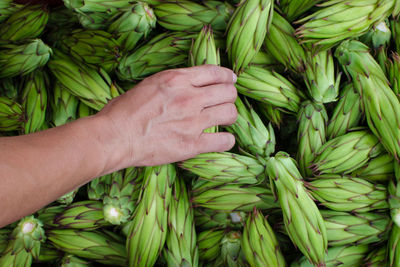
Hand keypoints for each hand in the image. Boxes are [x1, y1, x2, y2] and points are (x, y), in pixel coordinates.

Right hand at [96, 65, 237, 168]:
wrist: (114, 136)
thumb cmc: (123, 111)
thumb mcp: (149, 84)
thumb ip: (172, 83)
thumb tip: (185, 85)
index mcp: (177, 79)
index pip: (215, 72)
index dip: (227, 76)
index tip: (230, 80)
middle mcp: (190, 97)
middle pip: (228, 92)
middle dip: (229, 96)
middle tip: (224, 101)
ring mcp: (193, 122)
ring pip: (230, 113)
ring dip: (229, 116)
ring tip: (223, 119)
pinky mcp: (192, 144)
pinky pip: (224, 141)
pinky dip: (226, 140)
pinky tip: (221, 140)